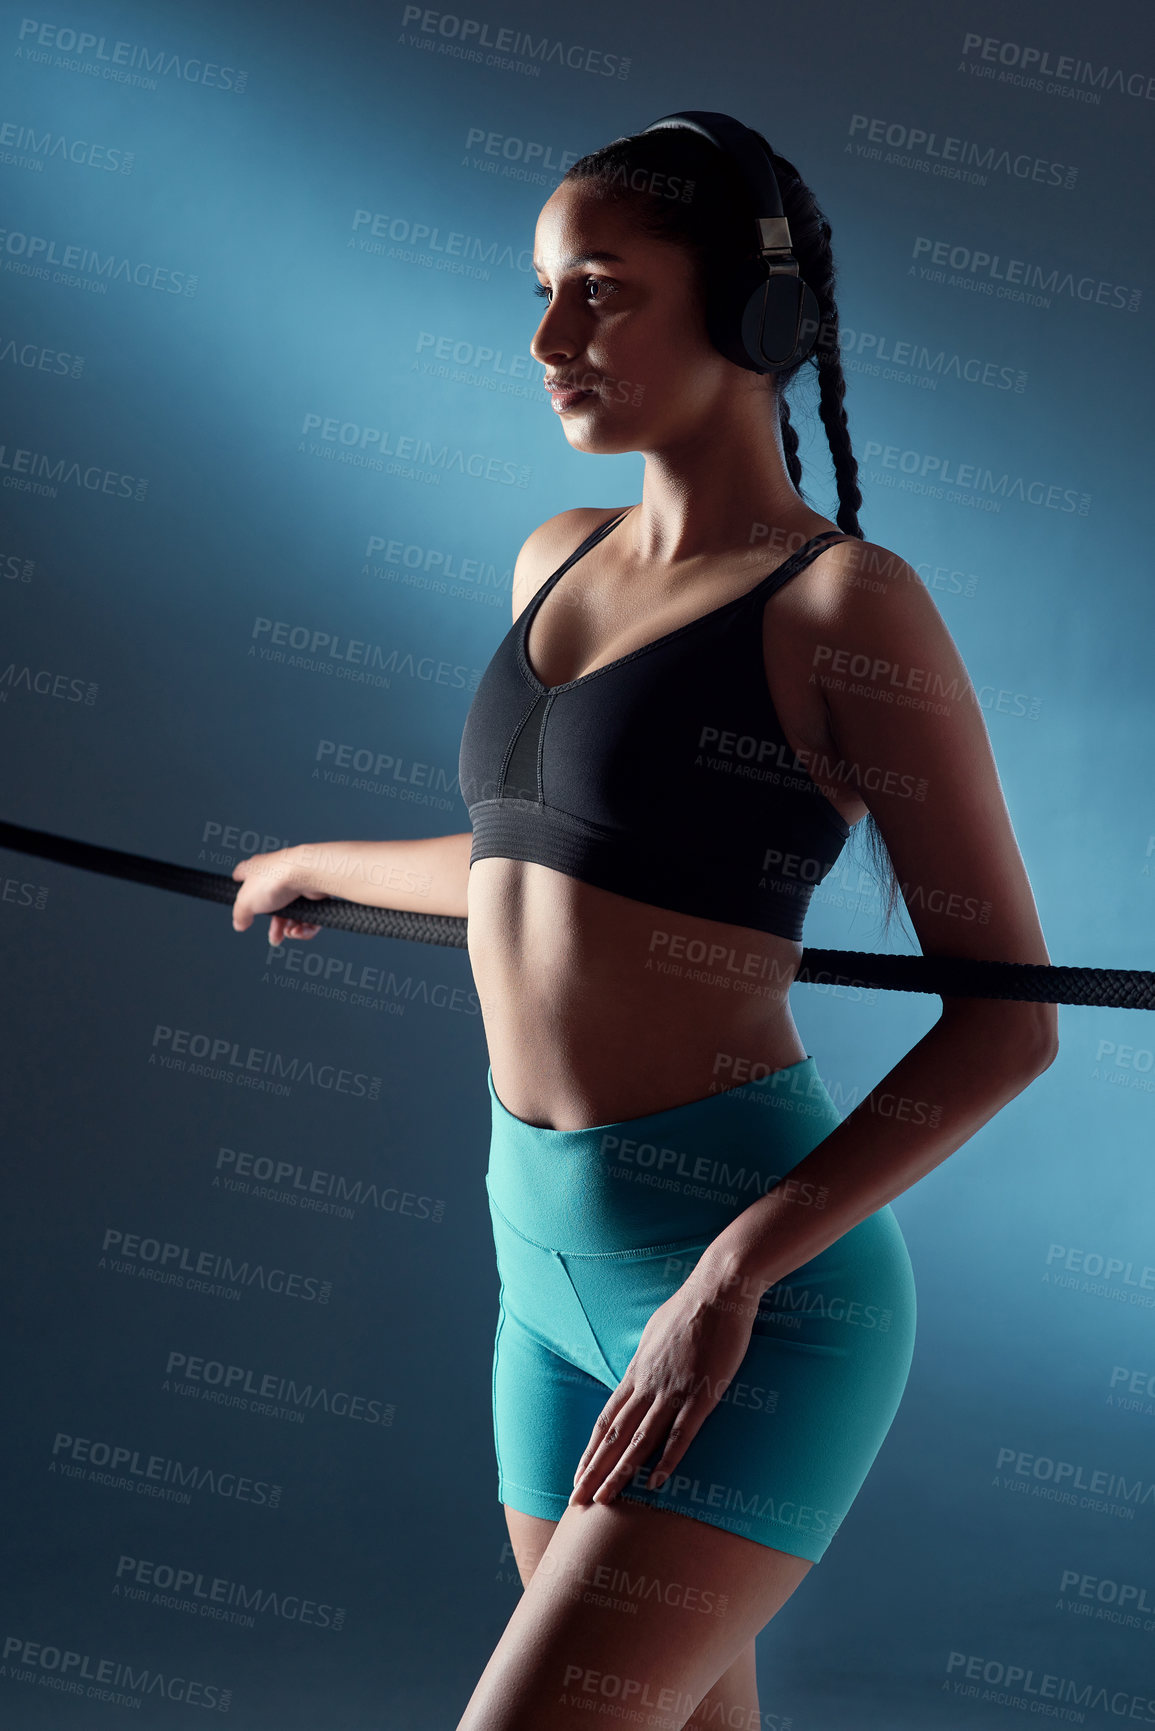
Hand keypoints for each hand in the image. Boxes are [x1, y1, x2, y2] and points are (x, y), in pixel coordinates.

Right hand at [231, 847, 325, 946]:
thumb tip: (239, 924)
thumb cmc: (274, 880)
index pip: (243, 874)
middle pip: (272, 904)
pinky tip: (300, 930)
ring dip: (290, 928)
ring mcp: (297, 882)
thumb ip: (240, 914)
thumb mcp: (246, 902)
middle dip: (275, 925)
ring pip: (293, 912)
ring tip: (290, 933)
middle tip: (274, 937)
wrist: (308, 874)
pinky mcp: (314, 891)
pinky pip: (310, 914)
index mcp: (256, 870)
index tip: (240, 895)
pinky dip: (305, 926)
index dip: (240, 885)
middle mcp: (277, 873)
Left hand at [568, 1265, 756, 1506]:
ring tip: (603, 1501)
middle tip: (576, 1501)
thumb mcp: (655, 1332)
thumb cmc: (690, 1307)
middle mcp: (648, 1384)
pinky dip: (666, 1461)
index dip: (590, 1451)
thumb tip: (638, 1371)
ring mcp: (673, 1390)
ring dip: (619, 1473)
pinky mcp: (701, 1393)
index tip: (578, 1475)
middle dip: (593, 1471)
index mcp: (637, 1371)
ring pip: (639, 1440)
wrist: (718, 1289)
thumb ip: (646, 1358)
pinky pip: (680, 1434)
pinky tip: (654, 1483)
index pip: (606, 1420)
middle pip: (614, 1436)